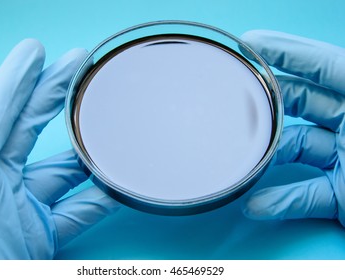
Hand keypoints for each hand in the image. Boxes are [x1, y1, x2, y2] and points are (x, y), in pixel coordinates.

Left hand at [0, 39, 119, 258]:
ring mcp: (14, 213)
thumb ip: (20, 186)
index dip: (19, 78)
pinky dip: (95, 194)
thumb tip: (66, 146)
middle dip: (55, 93)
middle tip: (79, 66)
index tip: (38, 51)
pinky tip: (116, 182)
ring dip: (86, 150)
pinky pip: (71, 207)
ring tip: (111, 128)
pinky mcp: (34, 237)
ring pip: (57, 170)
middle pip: (27, 128)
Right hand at [241, 30, 344, 225]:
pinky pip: (306, 193)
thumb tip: (285, 122)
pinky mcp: (343, 193)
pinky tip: (258, 204)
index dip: (287, 51)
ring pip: (297, 150)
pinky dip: (281, 200)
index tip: (251, 43)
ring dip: (269, 159)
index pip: (325, 65)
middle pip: (303, 103)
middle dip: (268, 101)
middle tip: (235, 98)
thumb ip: (340, 83)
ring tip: (243, 160)